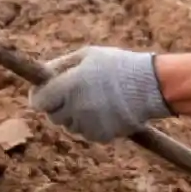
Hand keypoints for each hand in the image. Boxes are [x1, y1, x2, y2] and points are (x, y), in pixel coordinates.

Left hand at [29, 46, 173, 142]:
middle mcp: (75, 108)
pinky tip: (108, 111)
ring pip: (71, 125)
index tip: (47, 93)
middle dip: (61, 105)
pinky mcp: (101, 136)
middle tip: (78, 93)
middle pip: (54, 115)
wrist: (151, 85)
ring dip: (77, 115)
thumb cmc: (118, 65)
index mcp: (69, 86)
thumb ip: (61, 65)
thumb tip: (40, 75)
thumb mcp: (89, 55)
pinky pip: (87, 132)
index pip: (39, 101)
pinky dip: (93, 124)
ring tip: (99, 99)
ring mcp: (88, 124)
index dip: (41, 96)